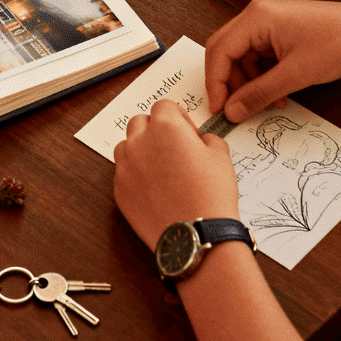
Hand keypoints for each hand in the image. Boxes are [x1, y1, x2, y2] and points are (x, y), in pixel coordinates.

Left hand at [113, 101, 240, 247]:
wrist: (196, 234)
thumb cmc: (211, 194)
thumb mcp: (221, 155)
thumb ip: (205, 138)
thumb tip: (198, 140)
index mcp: (165, 127)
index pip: (164, 106)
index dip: (178, 118)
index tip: (187, 133)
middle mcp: (139, 142)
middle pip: (140, 122)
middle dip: (155, 130)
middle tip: (173, 149)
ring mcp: (125, 166)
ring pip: (127, 146)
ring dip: (141, 151)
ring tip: (161, 170)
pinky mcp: (119, 190)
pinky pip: (124, 173)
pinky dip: (135, 176)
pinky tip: (155, 190)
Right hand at [203, 0, 340, 122]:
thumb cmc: (340, 43)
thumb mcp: (296, 74)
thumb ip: (259, 93)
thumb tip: (231, 111)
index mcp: (256, 16)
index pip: (219, 50)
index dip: (215, 83)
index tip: (219, 109)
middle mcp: (258, 14)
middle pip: (227, 52)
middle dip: (231, 84)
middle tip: (237, 110)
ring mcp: (270, 23)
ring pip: (243, 58)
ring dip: (250, 84)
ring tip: (270, 103)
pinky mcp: (282, 33)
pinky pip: (259, 58)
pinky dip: (263, 78)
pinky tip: (279, 94)